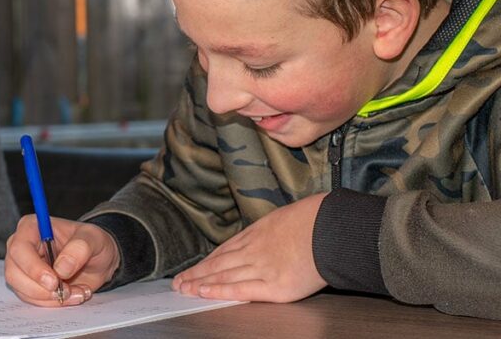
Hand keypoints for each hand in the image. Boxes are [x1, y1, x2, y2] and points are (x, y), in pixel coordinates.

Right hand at [4, 215, 119, 306]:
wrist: (97, 260)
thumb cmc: (92, 243)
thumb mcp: (94, 238)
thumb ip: (80, 248)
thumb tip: (61, 268)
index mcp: (31, 227)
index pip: (20, 248)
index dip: (33, 268)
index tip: (54, 281)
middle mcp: (21, 246)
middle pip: (14, 272)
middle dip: (41, 288)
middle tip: (66, 291)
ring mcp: (22, 267)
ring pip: (21, 289)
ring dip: (49, 298)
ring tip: (76, 292)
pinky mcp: (27, 284)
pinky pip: (32, 299)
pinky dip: (52, 303)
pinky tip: (71, 295)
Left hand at [172, 192, 327, 302]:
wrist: (331, 228)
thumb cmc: (316, 220)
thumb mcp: (286, 217)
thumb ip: (271, 230)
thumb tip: (269, 234)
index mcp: (257, 233)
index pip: (224, 250)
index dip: (206, 262)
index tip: (193, 269)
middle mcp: (254, 250)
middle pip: (218, 264)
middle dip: (196, 274)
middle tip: (178, 282)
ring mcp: (262, 268)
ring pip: (223, 276)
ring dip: (201, 284)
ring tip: (184, 289)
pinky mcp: (274, 286)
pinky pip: (240, 290)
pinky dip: (220, 291)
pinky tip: (204, 293)